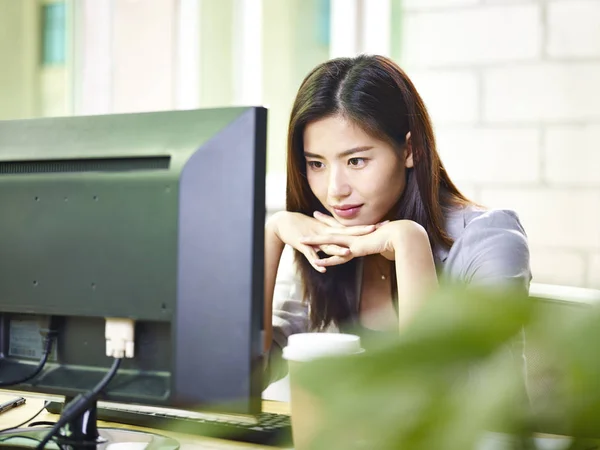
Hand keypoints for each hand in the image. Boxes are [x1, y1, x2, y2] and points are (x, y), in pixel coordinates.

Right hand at [269, 211, 379, 272]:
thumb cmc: (303, 226)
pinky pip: (311, 256)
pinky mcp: (305, 245)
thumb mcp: (321, 229)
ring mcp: (315, 240)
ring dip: (337, 250)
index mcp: (331, 229)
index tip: (382, 224)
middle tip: (375, 230)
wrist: (284, 223)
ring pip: (328, 246)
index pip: (351, 228)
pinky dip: (316, 262)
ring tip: (349, 253)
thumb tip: (347, 239)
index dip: (366, 227)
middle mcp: (325, 233)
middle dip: (359, 232)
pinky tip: (322, 270)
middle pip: (345, 233)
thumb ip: (334, 234)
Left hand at [300, 220, 426, 268]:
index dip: (335, 218)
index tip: (328, 212)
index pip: (345, 223)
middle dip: (322, 221)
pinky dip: (326, 259)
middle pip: (334, 226)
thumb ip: (381, 241)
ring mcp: (352, 241)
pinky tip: (315, 261)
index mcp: (360, 231)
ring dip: (314, 241)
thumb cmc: (396, 238)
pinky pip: (336, 255)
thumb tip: (383, 241)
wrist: (400, 236)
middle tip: (313, 213)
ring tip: (301, 240)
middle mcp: (354, 235)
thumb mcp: (386, 239)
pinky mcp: (354, 249)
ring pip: (329, 240)